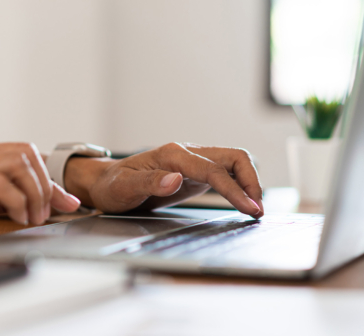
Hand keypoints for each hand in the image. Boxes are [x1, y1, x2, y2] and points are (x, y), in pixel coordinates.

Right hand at [0, 140, 79, 245]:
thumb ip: (2, 198)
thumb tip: (42, 204)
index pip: (20, 152)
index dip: (46, 175)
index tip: (62, 199)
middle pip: (24, 152)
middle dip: (45, 182)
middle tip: (46, 211)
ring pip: (17, 163)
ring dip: (36, 192)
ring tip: (35, 216)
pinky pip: (0, 185)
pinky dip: (19, 201)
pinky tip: (20, 218)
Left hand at [65, 143, 262, 217]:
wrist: (107, 182)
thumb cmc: (113, 185)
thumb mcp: (124, 187)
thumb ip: (150, 182)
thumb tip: (175, 179)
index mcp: (173, 155)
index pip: (213, 170)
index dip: (235, 189)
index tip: (250, 208)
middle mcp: (187, 153)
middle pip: (233, 157)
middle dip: (251, 181)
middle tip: (257, 209)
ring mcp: (192, 162)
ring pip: (233, 162)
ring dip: (248, 182)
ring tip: (254, 207)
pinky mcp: (194, 172)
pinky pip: (224, 173)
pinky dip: (239, 184)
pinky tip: (241, 200)